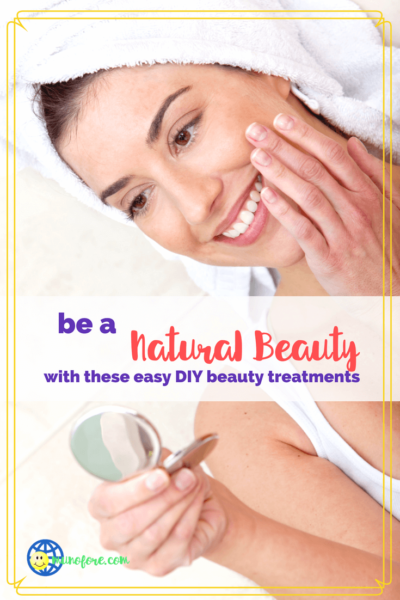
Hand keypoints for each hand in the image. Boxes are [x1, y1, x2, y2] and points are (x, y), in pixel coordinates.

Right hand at [88, 454, 228, 575]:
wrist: (199, 505)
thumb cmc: (172, 482)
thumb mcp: (162, 463)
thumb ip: (157, 463)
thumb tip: (164, 467)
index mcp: (102, 505)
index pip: (107, 502)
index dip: (135, 490)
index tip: (161, 476)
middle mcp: (111, 535)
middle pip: (130, 522)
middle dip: (164, 497)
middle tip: (186, 478)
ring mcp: (132, 556)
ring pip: (154, 533)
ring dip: (179, 504)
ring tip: (193, 484)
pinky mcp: (157, 567)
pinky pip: (176, 542)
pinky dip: (190, 517)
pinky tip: (196, 501)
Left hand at [246, 115, 399, 295]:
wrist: (389, 291)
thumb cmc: (385, 248)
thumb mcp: (390, 206)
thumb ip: (370, 173)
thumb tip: (352, 144)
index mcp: (367, 194)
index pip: (333, 156)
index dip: (305, 136)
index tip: (281, 121)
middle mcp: (355, 209)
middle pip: (315, 170)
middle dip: (283, 146)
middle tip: (256, 131)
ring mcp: (342, 233)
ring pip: (308, 195)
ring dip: (279, 172)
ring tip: (257, 156)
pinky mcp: (328, 256)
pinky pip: (303, 229)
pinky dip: (285, 211)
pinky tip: (266, 195)